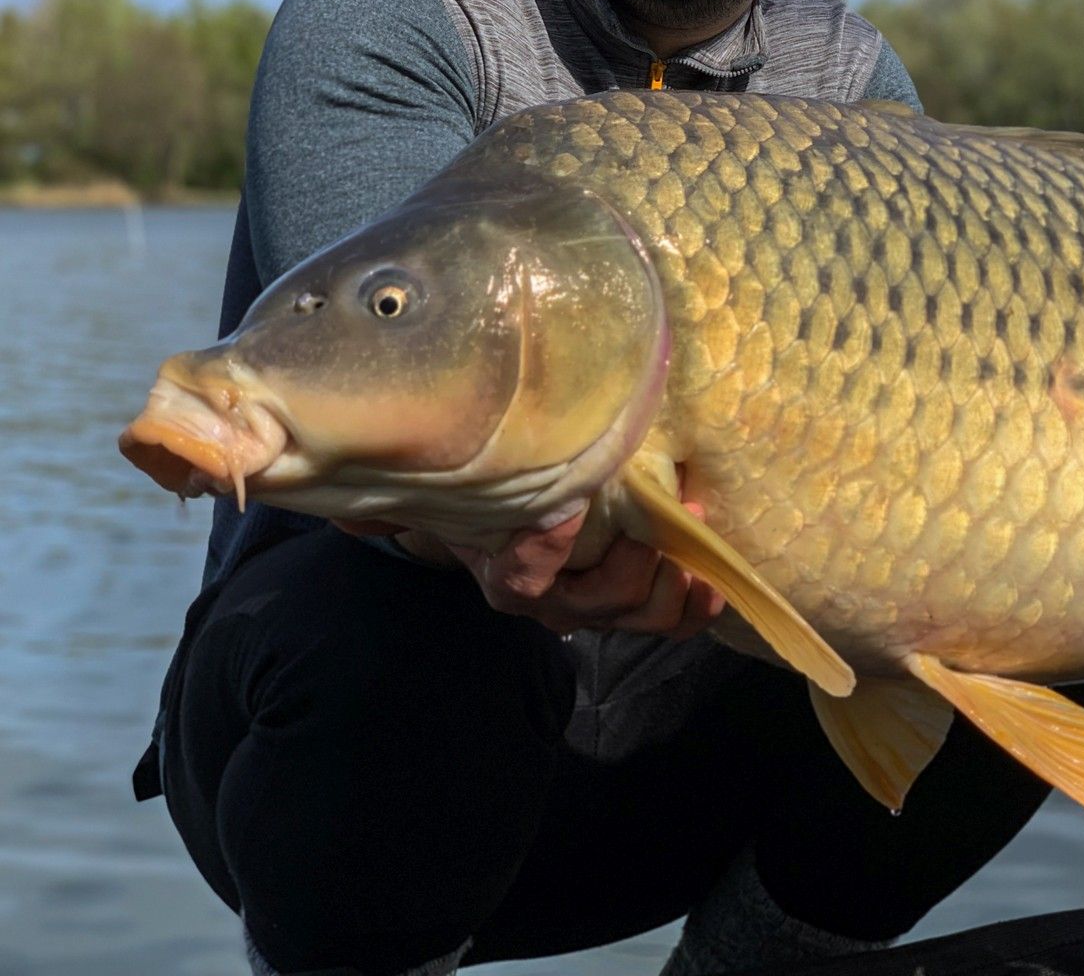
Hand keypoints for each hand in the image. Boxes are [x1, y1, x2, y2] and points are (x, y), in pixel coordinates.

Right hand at [333, 506, 723, 638]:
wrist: (499, 506)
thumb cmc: (487, 484)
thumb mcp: (456, 478)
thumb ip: (413, 489)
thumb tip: (358, 511)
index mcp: (503, 567)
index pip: (524, 575)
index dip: (548, 550)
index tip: (570, 509)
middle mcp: (545, 596)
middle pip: (594, 602)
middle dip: (637, 566)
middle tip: (670, 514)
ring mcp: (589, 601)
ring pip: (635, 614)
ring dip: (672, 585)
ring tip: (695, 542)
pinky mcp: (627, 597)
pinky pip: (665, 618)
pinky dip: (692, 605)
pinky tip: (712, 584)